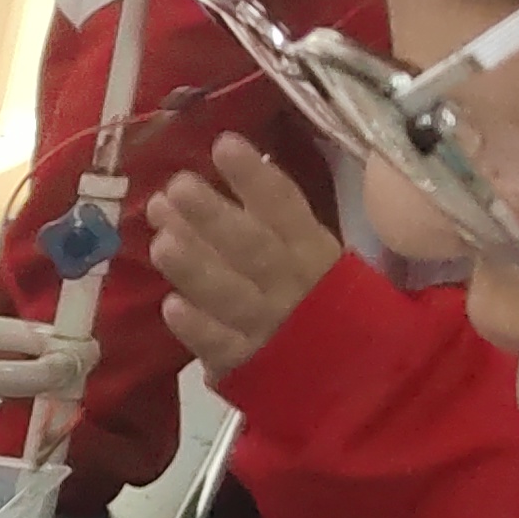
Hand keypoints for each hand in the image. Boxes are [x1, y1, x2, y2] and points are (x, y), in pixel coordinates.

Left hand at [149, 134, 343, 379]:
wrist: (357, 373)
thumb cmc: (318, 298)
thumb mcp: (308, 254)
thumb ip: (269, 218)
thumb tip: (232, 165)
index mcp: (313, 250)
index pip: (285, 207)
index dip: (255, 177)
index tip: (224, 144)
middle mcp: (293, 284)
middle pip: (253, 248)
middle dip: (214, 216)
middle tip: (177, 187)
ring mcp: (270, 325)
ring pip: (233, 295)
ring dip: (197, 267)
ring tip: (161, 241)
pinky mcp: (248, 363)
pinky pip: (223, 345)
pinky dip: (199, 328)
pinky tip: (170, 306)